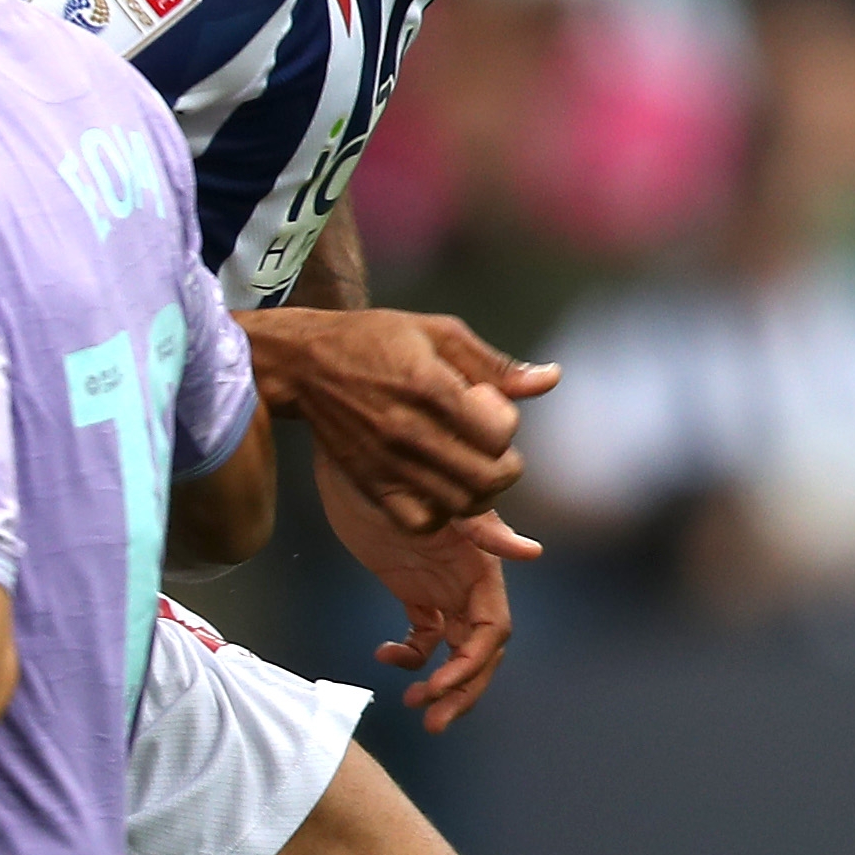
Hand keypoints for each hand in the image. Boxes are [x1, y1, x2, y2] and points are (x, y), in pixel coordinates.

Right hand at [246, 305, 557, 532]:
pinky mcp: (371, 483)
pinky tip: (440, 491)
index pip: (499, 433)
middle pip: (488, 479)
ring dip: (480, 494)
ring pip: (461, 505)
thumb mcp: (438, 333)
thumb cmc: (374, 339)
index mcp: (429, 386)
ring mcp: (388, 462)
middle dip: (506, 469)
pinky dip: (442, 515)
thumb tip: (552, 379)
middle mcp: (409, 430)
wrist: (302, 364)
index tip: (487, 408)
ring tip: (471, 471)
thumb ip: (495, 363)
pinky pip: (420, 522)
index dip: (506, 425)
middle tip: (493, 453)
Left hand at [319, 446, 533, 728]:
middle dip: (462, 689)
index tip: (439, 687)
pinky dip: (409, 654)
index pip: (494, 629)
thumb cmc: (392, 467)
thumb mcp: (433, 497)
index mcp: (479, 565)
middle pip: (479, 650)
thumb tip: (533, 552)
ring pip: (452, 649)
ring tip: (412, 706)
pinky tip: (382, 654)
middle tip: (430, 722)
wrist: (351, 447)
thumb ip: (483, 526)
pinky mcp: (410, 587)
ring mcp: (438, 585)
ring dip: (440, 681)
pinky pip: (422, 634)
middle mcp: (465, 580)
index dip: (474, 665)